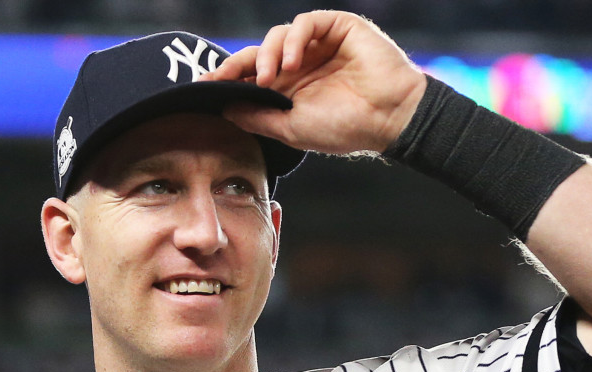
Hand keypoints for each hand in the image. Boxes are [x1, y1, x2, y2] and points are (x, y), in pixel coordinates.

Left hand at [200, 11, 426, 154]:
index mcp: (291, 87)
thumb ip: (257, 117)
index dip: (227, 78)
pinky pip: (305, 22)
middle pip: (258, 52)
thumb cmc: (345, 128)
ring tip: (268, 78)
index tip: (203, 86)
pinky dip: (292, 39)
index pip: (251, 75)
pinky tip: (290, 62)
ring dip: (266, 54)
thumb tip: (224, 107)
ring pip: (277, 35)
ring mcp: (319, 44)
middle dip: (236, 64)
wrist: (389, 119)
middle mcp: (302, 63)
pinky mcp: (337, 28)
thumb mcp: (291, 127)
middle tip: (222, 78)